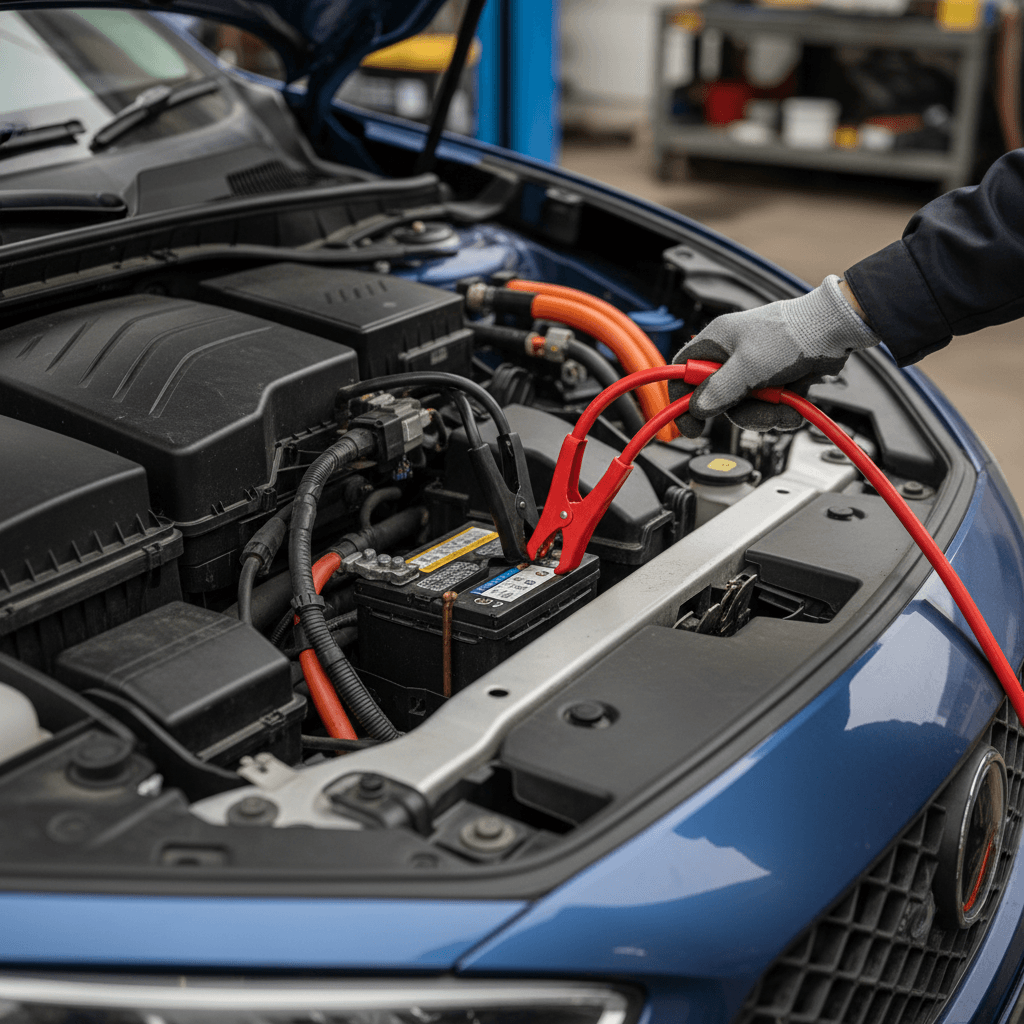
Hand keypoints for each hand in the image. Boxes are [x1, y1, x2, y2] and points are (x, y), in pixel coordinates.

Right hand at [668, 274, 880, 435]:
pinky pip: (766, 408)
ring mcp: (754, 370)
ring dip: (765, 415)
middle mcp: (732, 356)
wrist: (834, 332)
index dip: (681, 399)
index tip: (690, 424)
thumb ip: (720, 390)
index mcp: (717, 342)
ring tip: (784, 410)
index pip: (683, 371)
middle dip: (739, 413)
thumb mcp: (748, 366)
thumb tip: (697, 409)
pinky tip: (792, 408)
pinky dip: (780, 412)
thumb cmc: (791, 335)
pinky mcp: (774, 381)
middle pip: (717, 399)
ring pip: (744, 408)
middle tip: (756, 413)